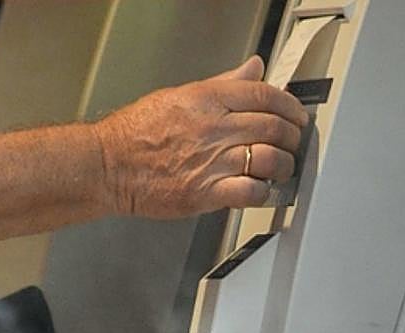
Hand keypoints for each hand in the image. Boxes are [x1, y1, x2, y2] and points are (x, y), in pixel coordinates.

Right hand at [92, 55, 308, 217]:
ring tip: (281, 168)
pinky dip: (263, 192)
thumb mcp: (181, 95)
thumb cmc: (136, 133)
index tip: (295, 115)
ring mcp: (211, 161)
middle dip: (291, 136)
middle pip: (272, 126)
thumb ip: (224, 83)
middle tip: (292, 142)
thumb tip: (253, 68)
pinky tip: (260, 190)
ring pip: (269, 159)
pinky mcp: (206, 192)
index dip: (289, 105)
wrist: (109, 165)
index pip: (264, 95)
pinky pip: (250, 192)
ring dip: (283, 165)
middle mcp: (213, 127)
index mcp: (207, 99)